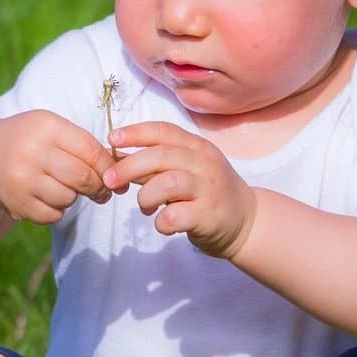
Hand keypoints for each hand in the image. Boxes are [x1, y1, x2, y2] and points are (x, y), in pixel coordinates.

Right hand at [0, 111, 114, 224]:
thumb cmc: (31, 141)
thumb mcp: (53, 130)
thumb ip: (85, 146)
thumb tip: (122, 170)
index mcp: (46, 127)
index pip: (90, 151)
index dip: (109, 167)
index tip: (117, 176)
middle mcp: (32, 152)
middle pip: (83, 178)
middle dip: (98, 187)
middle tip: (101, 191)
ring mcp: (22, 179)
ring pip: (68, 198)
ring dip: (73, 197)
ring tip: (62, 187)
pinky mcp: (17, 203)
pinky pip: (53, 215)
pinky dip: (56, 210)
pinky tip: (45, 197)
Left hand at [103, 121, 256, 257]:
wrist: (246, 221)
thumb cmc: (207, 193)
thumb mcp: (187, 170)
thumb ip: (156, 164)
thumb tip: (118, 158)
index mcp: (197, 147)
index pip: (163, 131)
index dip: (135, 132)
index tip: (112, 139)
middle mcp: (205, 163)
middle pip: (160, 156)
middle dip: (128, 167)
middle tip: (109, 180)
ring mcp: (209, 189)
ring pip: (167, 183)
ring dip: (145, 196)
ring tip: (145, 207)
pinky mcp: (209, 216)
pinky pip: (174, 216)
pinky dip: (160, 222)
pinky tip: (163, 225)